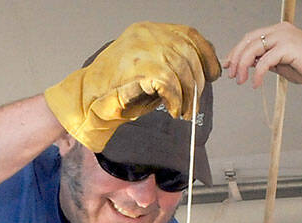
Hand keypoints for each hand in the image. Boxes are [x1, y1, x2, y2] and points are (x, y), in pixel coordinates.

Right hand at [44, 22, 220, 152]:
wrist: (88, 102)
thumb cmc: (117, 91)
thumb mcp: (150, 71)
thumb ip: (173, 66)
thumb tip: (202, 75)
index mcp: (150, 31)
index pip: (190, 34)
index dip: (207, 55)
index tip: (213, 75)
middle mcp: (147, 34)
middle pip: (189, 53)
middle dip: (197, 83)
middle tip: (195, 105)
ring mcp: (142, 48)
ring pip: (181, 68)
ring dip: (187, 95)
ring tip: (183, 112)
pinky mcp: (138, 66)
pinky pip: (169, 81)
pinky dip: (175, 99)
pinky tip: (172, 109)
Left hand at [225, 23, 301, 88]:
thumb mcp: (282, 63)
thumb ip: (267, 60)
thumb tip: (251, 64)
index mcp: (279, 30)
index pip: (251, 37)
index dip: (237, 51)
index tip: (228, 64)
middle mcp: (280, 29)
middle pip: (248, 40)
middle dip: (236, 58)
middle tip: (231, 74)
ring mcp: (284, 36)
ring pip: (253, 49)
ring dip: (243, 66)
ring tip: (241, 81)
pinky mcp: (287, 47)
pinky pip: (264, 61)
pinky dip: (257, 74)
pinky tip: (255, 84)